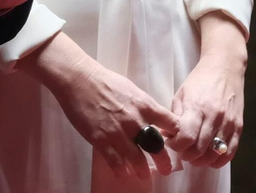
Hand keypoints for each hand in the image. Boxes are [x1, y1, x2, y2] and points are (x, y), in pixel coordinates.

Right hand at [18, 34, 179, 182]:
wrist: (78, 79)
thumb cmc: (104, 81)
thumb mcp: (131, 90)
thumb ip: (143, 106)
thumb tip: (151, 118)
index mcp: (145, 105)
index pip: (171, 123)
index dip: (177, 135)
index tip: (177, 143)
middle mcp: (135, 121)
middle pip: (156, 146)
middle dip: (163, 161)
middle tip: (166, 170)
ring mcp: (118, 132)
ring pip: (137, 159)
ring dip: (142, 170)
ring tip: (144, 175)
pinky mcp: (101, 139)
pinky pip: (115, 161)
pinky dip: (121, 170)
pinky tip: (124, 173)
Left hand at [166, 14, 246, 167]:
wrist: (225, 68)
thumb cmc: (199, 81)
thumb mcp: (181, 94)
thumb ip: (175, 117)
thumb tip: (167, 136)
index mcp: (196, 107)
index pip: (185, 137)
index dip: (175, 146)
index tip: (172, 143)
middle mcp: (214, 117)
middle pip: (199, 150)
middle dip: (186, 155)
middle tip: (182, 150)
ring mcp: (228, 123)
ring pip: (213, 154)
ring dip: (201, 160)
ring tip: (194, 155)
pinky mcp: (239, 127)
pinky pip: (229, 153)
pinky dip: (218, 160)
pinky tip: (209, 157)